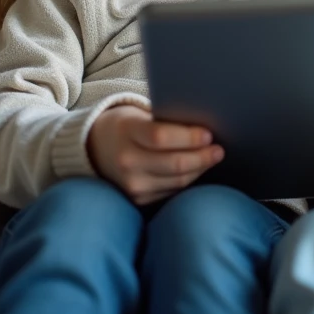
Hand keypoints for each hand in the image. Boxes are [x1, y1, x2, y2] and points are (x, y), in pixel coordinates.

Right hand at [86, 105, 223, 204]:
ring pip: (177, 181)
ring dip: (199, 169)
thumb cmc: (126, 125)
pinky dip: (187, 180)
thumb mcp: (138, 114)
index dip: (188, 137)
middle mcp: (126, 161)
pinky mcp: (138, 199)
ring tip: (212, 158)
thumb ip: (165, 120)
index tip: (209, 134)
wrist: (95, 148)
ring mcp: (131, 184)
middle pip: (173, 164)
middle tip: (218, 150)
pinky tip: (197, 170)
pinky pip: (171, 191)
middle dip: (202, 157)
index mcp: (126, 132)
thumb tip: (203, 125)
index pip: (161, 137)